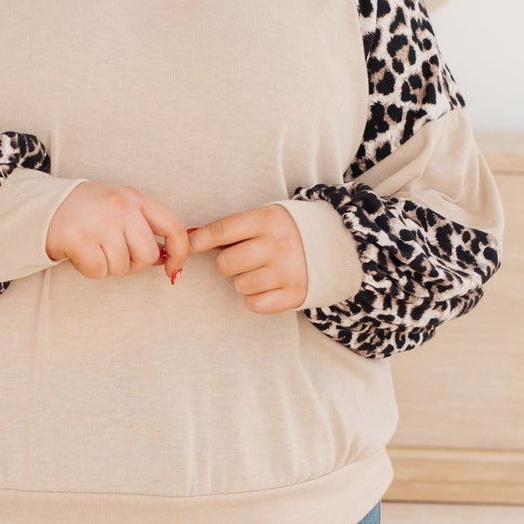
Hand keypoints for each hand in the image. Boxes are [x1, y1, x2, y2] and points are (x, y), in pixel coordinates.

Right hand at [45, 182, 189, 283]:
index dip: (179, 252)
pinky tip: (82, 255)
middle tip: (117, 256)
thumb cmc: (87, 211)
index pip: (173, 226)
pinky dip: (91, 270)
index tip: (173, 268)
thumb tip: (166, 257)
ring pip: (122, 266)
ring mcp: (100, 222)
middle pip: (148, 254)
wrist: (45, 206)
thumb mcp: (119, 206)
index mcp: (135, 198)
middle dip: (135, 264)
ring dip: (109, 267)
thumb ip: (143, 226)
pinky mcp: (80, 239)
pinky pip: (99, 270)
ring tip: (95, 250)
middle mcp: (121, 207)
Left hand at [184, 205, 307, 313]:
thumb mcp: (266, 218)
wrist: (337, 245)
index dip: (198, 242)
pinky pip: (254, 304)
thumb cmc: (288, 231)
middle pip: (224, 263)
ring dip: (245, 281)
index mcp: (268, 220)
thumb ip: (234, 229)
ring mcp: (288, 271)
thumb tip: (190, 240)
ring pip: (239, 286)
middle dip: (228, 264)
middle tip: (245, 259)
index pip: (221, 231)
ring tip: (264, 271)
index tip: (187, 248)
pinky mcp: (295, 294)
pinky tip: (271, 286)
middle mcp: (278, 244)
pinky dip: (257, 299)